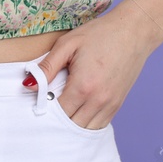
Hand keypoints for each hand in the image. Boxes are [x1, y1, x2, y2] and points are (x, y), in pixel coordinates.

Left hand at [36, 0, 162, 129]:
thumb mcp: (69, 43)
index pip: (56, 114)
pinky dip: (85, 124)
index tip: (37, 105)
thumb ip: (47, 67)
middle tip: (46, 112)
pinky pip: (98, 126)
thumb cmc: (101, 33)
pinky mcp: (117, 105)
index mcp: (83, 86)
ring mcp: (110, 105)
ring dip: (71, 126)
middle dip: (56, 123)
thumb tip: (28, 85)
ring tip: (61, 115)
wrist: (135, 31)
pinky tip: (77, 114)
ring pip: (84, 130)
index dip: (44, 112)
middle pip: (69, 127)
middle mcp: (98, 100)